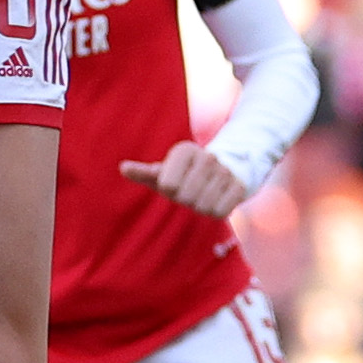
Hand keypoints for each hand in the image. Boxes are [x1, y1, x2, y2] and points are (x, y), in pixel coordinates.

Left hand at [120, 140, 249, 217]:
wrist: (224, 170)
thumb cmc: (184, 174)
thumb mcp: (163, 172)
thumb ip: (143, 172)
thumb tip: (123, 168)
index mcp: (184, 151)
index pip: (167, 185)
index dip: (168, 189)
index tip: (174, 181)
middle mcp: (206, 157)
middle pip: (185, 197)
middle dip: (185, 199)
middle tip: (190, 190)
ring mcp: (225, 171)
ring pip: (203, 206)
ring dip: (200, 206)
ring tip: (203, 194)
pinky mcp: (240, 186)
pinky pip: (221, 212)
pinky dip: (216, 211)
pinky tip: (217, 199)